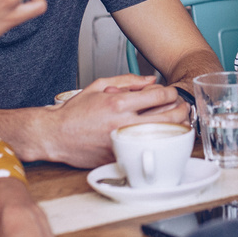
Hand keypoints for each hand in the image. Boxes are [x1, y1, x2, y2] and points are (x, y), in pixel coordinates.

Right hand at [46, 74, 189, 166]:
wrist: (55, 135)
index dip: (172, 93)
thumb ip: (127, 80)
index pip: (158, 96)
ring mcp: (122, 142)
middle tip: (182, 107)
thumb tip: (150, 79)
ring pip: (162, 136)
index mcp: (118, 102)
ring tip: (178, 122)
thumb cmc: (75, 112)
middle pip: (167, 117)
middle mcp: (122, 122)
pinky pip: (147, 150)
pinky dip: (158, 144)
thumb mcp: (98, 85)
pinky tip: (161, 138)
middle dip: (181, 110)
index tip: (172, 94)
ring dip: (176, 128)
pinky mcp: (120, 157)